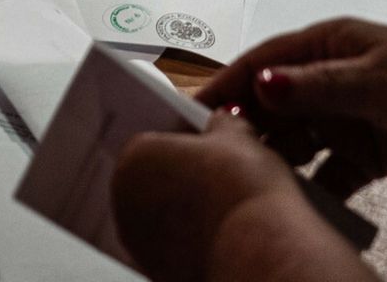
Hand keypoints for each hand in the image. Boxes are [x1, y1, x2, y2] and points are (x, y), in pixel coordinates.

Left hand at [113, 110, 317, 281]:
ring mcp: (139, 242)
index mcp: (134, 158)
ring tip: (225, 207)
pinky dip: (192, 241)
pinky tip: (221, 234)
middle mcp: (124, 201)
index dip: (183, 143)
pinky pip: (174, 248)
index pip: (153, 142)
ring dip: (185, 211)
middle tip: (220, 177)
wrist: (261, 251)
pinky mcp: (158, 271)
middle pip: (154, 180)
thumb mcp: (238, 136)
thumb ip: (223, 123)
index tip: (208, 148)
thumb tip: (223, 120)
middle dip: (181, 178)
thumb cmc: (244, 190)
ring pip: (163, 217)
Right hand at [197, 18, 386, 194]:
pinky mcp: (368, 153)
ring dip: (278, 161)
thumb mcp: (376, 81)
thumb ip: (318, 87)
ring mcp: (348, 117)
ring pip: (296, 141)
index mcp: (327, 47)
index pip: (262, 63)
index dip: (226, 84)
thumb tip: (261, 84)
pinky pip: (328, 174)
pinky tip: (299, 204)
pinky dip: (314, 190)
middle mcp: (330, 79)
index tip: (192, 110)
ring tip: (254, 182)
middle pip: (273, 105)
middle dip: (247, 129)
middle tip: (218, 157)